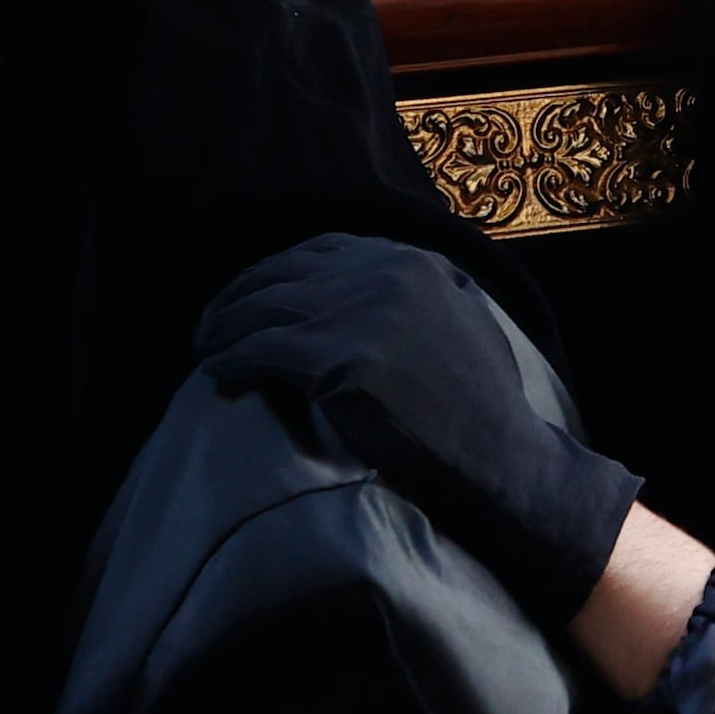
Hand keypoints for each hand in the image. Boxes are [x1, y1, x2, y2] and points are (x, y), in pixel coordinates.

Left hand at [197, 232, 640, 625]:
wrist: (508, 463)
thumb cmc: (488, 408)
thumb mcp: (464, 321)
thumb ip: (422, 291)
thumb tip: (374, 284)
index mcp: (414, 261)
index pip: (321, 250)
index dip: (275, 272)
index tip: (251, 296)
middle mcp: (386, 275)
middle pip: (283, 275)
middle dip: (240, 298)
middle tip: (211, 325)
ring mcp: (364, 315)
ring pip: (264, 310)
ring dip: (225, 329)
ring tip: (206, 350)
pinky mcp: (344, 362)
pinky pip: (264, 352)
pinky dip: (232, 361)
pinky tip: (219, 375)